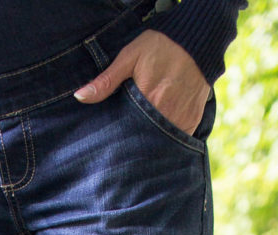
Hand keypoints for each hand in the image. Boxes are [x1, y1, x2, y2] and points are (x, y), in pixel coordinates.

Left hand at [74, 29, 209, 135]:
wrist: (197, 43)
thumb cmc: (161, 47)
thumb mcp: (130, 57)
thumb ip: (106, 80)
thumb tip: (80, 97)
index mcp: (148, 102)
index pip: (126, 133)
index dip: (117, 140)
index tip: (109, 144)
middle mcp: (166, 117)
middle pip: (142, 142)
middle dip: (132, 146)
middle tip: (122, 147)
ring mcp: (181, 123)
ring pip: (159, 145)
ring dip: (148, 145)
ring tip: (138, 142)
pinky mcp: (191, 124)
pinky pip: (175, 141)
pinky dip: (165, 141)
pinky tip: (156, 136)